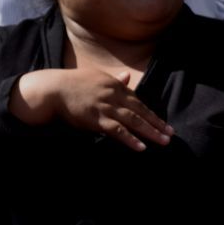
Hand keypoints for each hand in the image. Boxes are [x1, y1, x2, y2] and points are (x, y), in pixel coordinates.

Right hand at [12, 68, 172, 151]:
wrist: (53, 89)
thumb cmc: (72, 83)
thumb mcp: (96, 77)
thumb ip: (113, 80)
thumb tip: (127, 77)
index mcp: (114, 85)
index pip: (138, 101)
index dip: (151, 113)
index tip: (163, 123)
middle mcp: (113, 95)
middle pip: (140, 111)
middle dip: (156, 123)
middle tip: (170, 134)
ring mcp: (105, 107)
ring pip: (133, 120)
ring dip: (149, 131)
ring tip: (163, 141)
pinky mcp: (96, 118)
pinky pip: (117, 130)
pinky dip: (130, 139)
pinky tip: (141, 147)